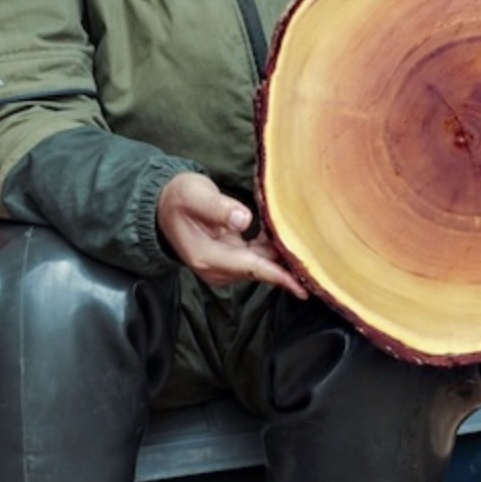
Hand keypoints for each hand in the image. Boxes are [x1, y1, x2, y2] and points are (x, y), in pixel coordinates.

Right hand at [156, 172, 308, 297]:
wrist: (163, 205)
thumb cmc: (179, 197)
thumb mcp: (196, 196)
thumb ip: (218, 208)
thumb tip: (243, 220)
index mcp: (208, 257)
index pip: (251, 268)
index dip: (278, 275)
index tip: (302, 285)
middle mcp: (216, 268)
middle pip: (259, 270)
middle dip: (286, 267)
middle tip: (317, 259)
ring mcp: (222, 266)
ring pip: (260, 265)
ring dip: (280, 257)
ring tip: (307, 248)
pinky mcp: (228, 259)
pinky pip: (256, 258)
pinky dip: (271, 250)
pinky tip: (285, 237)